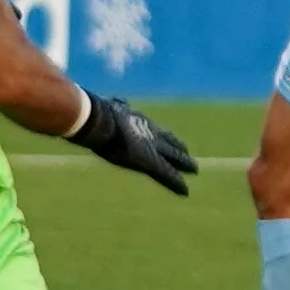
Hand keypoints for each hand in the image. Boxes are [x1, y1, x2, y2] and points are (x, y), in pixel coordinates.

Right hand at [64, 91, 194, 194]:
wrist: (98, 121)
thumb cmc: (96, 115)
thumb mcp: (109, 106)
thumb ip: (116, 104)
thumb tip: (118, 98)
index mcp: (140, 123)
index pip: (158, 131)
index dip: (167, 137)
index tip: (174, 141)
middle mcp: (150, 134)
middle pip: (170, 143)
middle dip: (179, 150)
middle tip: (188, 156)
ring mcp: (152, 147)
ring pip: (174, 158)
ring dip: (184, 165)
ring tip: (194, 170)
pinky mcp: (151, 161)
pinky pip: (167, 174)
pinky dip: (176, 183)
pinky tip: (185, 191)